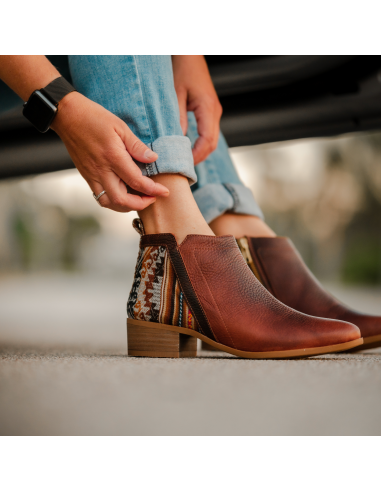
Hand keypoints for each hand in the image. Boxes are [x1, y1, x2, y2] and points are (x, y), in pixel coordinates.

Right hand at [51, 92, 168, 211]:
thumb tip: (153, 159)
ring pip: (109, 203)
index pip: (137, 181)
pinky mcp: (86, 176)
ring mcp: (91, 175)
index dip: (153, 190)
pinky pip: (100, 197)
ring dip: (126, 206)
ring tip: (139, 198)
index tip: (164, 192)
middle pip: (122, 200)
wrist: (67, 116)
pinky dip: (113, 201)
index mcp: (112, 157)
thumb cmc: (94, 117)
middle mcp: (101, 170)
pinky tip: (123, 194)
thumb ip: (137, 146)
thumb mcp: (120, 126)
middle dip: (140, 203)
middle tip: (152, 197)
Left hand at [172, 55, 221, 164]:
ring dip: (199, 152)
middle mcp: (215, 112)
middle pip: (211, 144)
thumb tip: (175, 141)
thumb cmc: (181, 68)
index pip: (207, 141)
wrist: (188, 52)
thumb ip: (177, 118)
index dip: (196, 156)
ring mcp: (214, 112)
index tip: (183, 165)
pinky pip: (207, 133)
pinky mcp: (209, 111)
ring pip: (210, 140)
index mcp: (208, 108)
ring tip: (182, 160)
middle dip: (198, 158)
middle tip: (181, 168)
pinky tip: (186, 148)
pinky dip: (199, 143)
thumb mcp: (175, 93)